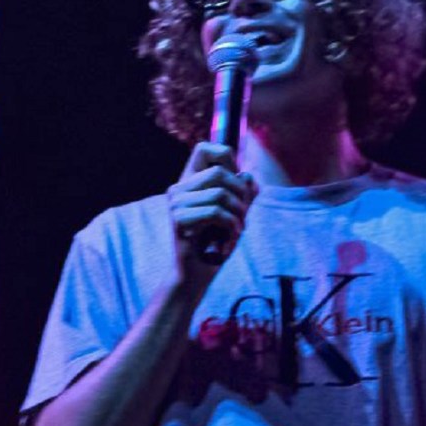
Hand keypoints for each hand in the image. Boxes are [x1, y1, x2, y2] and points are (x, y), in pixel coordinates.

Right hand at [167, 142, 257, 291]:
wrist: (195, 276)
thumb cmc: (214, 245)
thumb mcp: (235, 215)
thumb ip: (243, 195)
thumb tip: (249, 177)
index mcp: (189, 182)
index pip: (204, 148)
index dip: (226, 158)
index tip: (236, 183)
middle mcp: (178, 188)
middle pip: (220, 171)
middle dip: (241, 194)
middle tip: (243, 216)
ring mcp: (176, 202)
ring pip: (221, 193)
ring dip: (238, 214)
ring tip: (237, 230)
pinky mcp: (178, 218)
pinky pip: (216, 212)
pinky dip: (231, 226)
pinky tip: (228, 240)